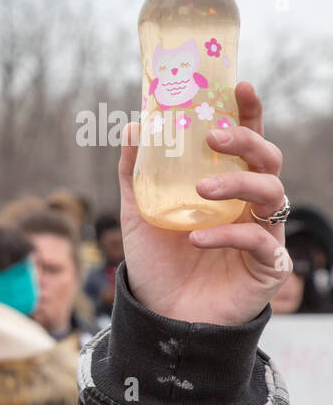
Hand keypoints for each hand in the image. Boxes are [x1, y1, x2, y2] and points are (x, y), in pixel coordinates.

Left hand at [118, 82, 288, 325]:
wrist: (160, 317)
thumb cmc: (157, 263)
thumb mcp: (136, 213)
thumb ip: (135, 172)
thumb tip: (133, 124)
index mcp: (225, 187)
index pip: (246, 143)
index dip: (249, 113)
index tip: (240, 86)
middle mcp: (249, 206)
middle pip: (267, 160)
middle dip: (247, 141)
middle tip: (214, 136)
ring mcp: (263, 234)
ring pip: (271, 193)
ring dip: (236, 184)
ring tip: (200, 191)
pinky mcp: (267, 266)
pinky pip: (259, 240)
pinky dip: (227, 234)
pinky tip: (196, 239)